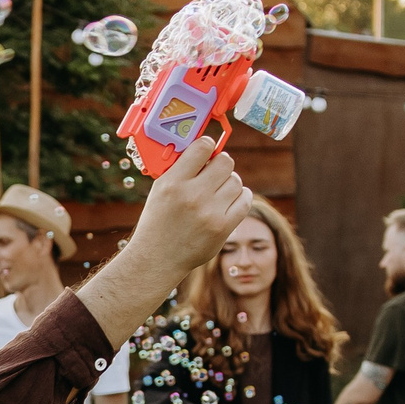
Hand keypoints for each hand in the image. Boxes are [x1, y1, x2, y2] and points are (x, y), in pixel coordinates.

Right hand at [80, 136, 253, 345]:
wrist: (158, 258)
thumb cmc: (159, 220)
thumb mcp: (160, 190)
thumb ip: (181, 169)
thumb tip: (207, 148)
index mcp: (173, 182)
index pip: (202, 147)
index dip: (208, 145)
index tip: (207, 150)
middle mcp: (192, 196)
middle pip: (225, 162)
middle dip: (221, 164)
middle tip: (215, 171)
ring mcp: (210, 213)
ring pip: (236, 181)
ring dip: (230, 182)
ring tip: (219, 191)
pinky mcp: (223, 228)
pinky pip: (245, 200)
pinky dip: (241, 196)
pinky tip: (230, 200)